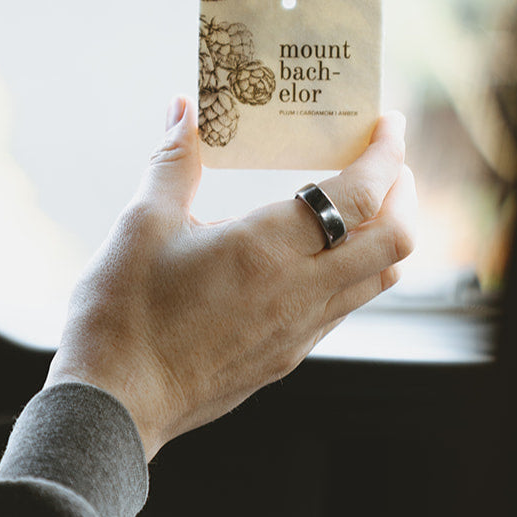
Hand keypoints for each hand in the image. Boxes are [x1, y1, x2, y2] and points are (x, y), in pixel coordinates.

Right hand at [46, 96, 415, 458]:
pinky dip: (354, 269)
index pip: (359, 195)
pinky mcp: (287, 357)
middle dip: (403, 194)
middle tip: (389, 163)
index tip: (390, 125)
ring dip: (385, 234)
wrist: (113, 407)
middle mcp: (299, 291)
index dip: (386, 154)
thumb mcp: (143, 224)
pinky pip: (344, 306)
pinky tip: (320, 255)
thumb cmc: (122, 314)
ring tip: (364, 203)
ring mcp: (299, 331)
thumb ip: (173, 160)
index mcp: (267, 249)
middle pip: (394, 240)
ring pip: (377, 279)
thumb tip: (182, 109)